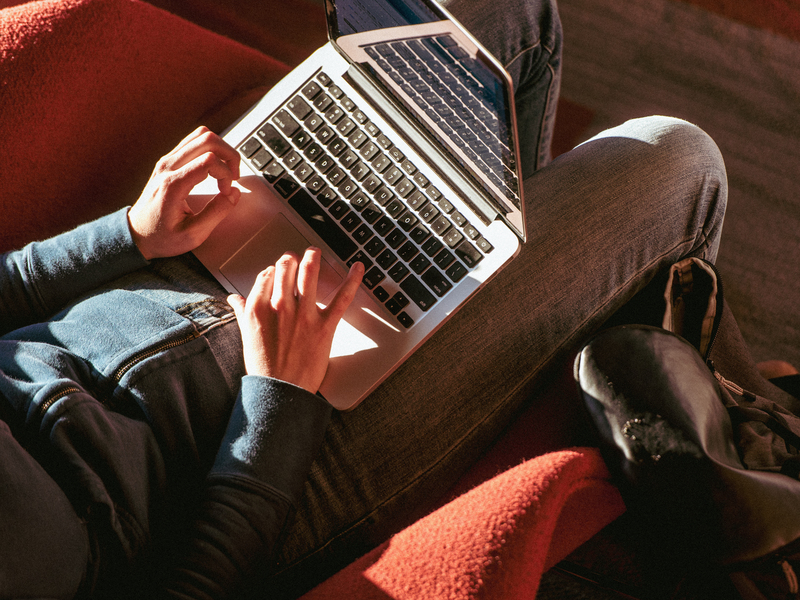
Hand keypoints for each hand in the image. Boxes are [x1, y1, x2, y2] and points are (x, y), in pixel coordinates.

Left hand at [128, 126, 240, 259]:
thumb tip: (234, 193)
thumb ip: (217, 213)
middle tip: (233, 176)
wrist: (137, 234)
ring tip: (225, 171)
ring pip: (201, 135)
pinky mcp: (169, 161)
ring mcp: (167, 161)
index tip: (226, 191)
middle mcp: (168, 167)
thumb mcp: (193, 234)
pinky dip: (210, 150)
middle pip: (207, 139)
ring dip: (221, 150)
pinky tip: (214, 168)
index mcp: (173, 185)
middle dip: (229, 155)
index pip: (208, 160)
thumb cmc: (162, 237)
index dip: (226, 173)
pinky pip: (193, 141)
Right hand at [227, 248, 364, 392]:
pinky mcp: (325, 325)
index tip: (277, 271)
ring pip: (309, 272)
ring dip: (312, 257)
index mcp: (258, 308)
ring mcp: (303, 314)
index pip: (266, 274)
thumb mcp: (246, 336)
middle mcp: (280, 306)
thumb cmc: (264, 367)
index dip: (273, 270)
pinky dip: (353, 280)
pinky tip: (358, 267)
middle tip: (296, 258)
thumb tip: (233, 298)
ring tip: (314, 252)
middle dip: (291, 259)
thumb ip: (242, 312)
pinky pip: (342, 297)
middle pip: (286, 267)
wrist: (281, 391)